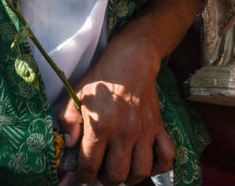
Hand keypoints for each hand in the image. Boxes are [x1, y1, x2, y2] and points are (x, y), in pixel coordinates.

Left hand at [58, 36, 173, 185]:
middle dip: (104, 179)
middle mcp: (124, 132)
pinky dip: (158, 168)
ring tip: (119, 171)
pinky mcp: (159, 128)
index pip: (90, 165)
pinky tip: (144, 164)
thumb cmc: (101, 79)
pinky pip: (167, 157)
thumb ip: (67, 120)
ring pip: (140, 172)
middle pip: (116, 175)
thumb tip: (69, 145)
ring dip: (128, 178)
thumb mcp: (76, 94)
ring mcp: (144, 132)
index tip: (81, 177)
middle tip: (99, 172)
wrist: (130, 61)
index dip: (82, 177)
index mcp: (100, 125)